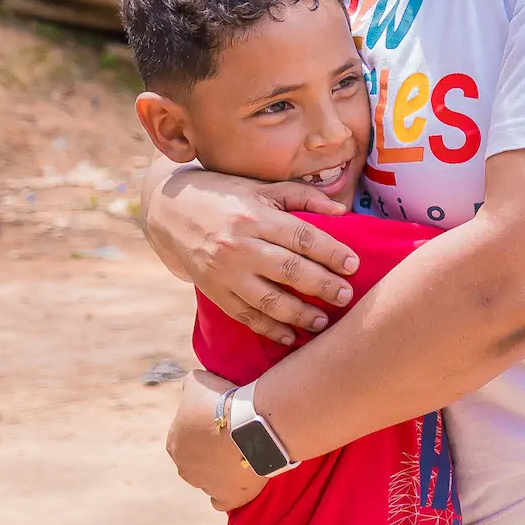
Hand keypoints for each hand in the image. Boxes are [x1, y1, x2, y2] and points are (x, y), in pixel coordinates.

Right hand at [139, 161, 359, 345]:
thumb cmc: (225, 196)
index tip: (353, 265)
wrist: (170, 211)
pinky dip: (269, 329)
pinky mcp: (213, 291)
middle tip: (346, 296)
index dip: (331, 252)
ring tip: (323, 321)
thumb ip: (302, 198)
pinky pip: (245, 316)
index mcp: (254, 216)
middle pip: (290, 271)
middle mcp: (239, 245)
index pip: (302, 237)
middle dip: (322, 286)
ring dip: (299, 314)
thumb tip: (342, 211)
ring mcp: (224, 272)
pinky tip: (290, 336)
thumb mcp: (262, 188)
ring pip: (268, 300)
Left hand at [169, 370, 265, 510]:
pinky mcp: (228, 499)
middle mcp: (184, 468)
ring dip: (222, 470)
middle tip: (234, 436)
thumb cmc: (224, 401)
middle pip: (197, 460)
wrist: (252, 424)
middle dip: (212, 451)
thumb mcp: (199, 381)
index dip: (204, 429)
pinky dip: (228, 494)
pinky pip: (222, 501)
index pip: (186, 437)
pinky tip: (239, 483)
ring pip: (209, 480)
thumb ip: (189, 385)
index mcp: (174, 443)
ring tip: (243, 454)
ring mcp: (205, 486)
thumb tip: (188, 386)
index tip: (222, 421)